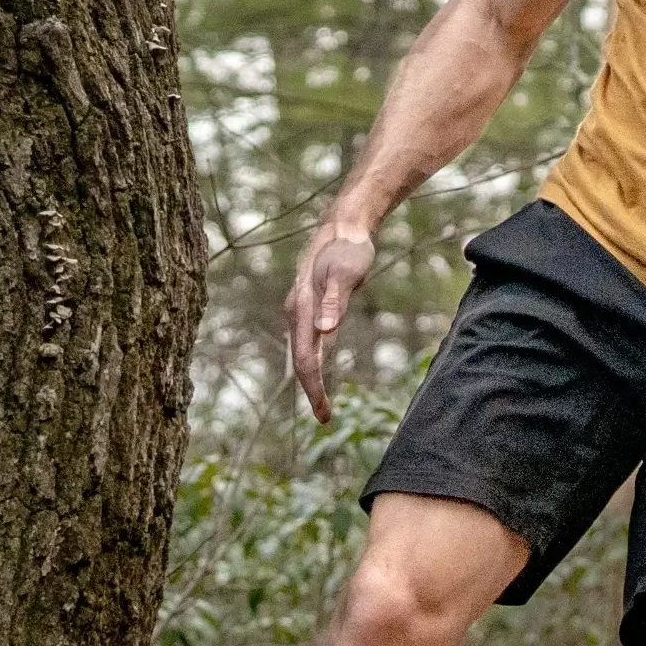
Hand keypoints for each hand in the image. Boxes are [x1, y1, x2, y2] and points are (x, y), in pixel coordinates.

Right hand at [285, 219, 375, 420]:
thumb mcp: (345, 274)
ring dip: (310, 377)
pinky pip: (310, 340)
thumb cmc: (347, 249)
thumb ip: (335, 302)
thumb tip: (325, 332)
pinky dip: (313, 359)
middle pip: (301, 359)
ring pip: (303, 350)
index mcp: (302, 309)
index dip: (313, 388)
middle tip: (325, 419)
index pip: (305, 359)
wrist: (343, 226)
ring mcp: (303, 309)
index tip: (323, 413)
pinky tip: (320, 367)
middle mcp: (297, 312)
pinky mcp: (313, 305)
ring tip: (322, 403)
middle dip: (311, 390)